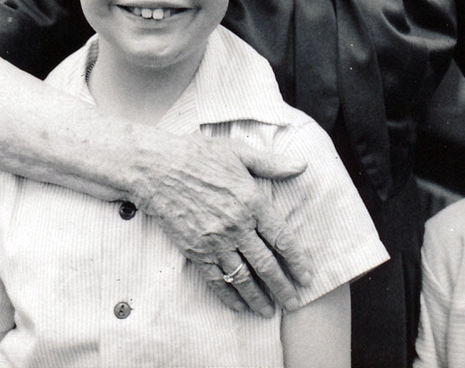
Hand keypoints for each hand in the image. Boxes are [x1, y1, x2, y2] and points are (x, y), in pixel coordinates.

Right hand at [139, 133, 312, 316]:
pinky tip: (239, 306)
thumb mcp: (239, 152)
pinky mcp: (195, 251)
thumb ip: (271, 163)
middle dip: (282, 287)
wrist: (157, 169)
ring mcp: (215, 241)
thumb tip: (302, 165)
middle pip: (265, 264)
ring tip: (269, 312)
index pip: (281, 238)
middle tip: (294, 303)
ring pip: (242, 277)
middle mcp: (237, 226)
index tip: (307, 276)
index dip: (296, 260)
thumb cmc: (199, 155)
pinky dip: (228, 296)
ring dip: (258, 297)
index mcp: (252, 201)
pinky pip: (216, 280)